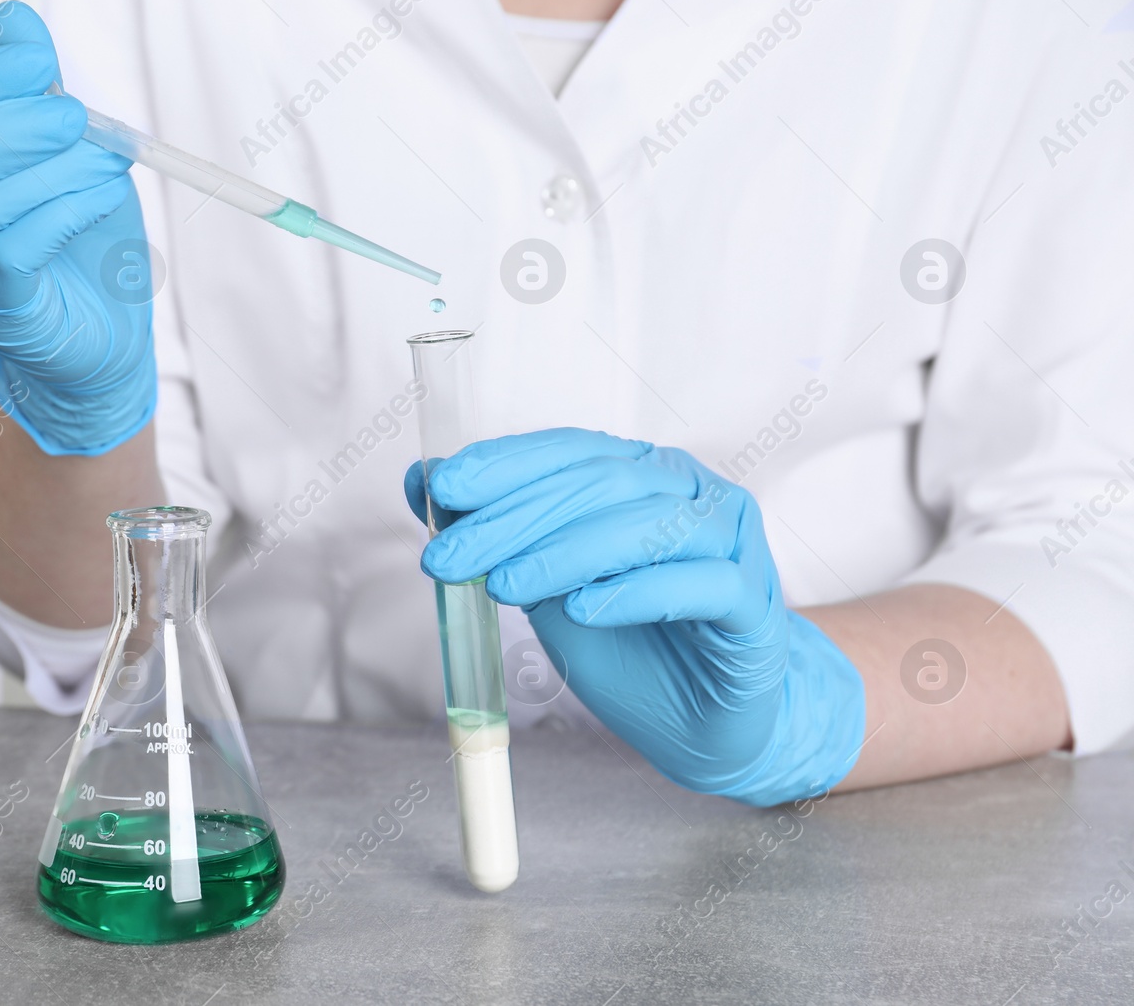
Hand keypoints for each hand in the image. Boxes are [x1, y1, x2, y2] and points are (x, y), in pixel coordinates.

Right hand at [0, 1, 155, 455]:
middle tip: (70, 116)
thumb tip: (14, 20)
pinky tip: (103, 194)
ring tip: (107, 156)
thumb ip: (26, 88)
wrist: (96, 326)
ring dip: (50, 172)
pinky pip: (16, 254)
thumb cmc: (63, 230)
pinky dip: (66, 211)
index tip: (38, 62)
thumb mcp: (48, 146)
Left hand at [406, 428, 864, 805]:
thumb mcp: (547, 589)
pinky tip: (583, 610)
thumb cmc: (630, 647)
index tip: (442, 489)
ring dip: (565, 553)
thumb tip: (421, 483)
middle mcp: (691, 495)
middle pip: (601, 485)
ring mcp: (731, 545)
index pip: (571, 451)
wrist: (706, 724)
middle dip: (514, 518)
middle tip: (448, 556)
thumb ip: (500, 536)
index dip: (505, 464)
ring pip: (648, 526)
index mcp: (643, 476)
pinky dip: (636, 592)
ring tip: (504, 587)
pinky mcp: (753, 605)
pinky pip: (701, 584)